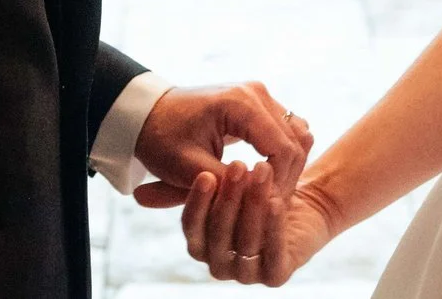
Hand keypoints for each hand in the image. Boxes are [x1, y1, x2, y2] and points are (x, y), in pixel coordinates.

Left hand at [131, 83, 312, 208]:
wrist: (146, 114)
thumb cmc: (162, 140)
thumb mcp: (189, 169)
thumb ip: (228, 184)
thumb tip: (266, 198)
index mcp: (241, 104)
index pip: (284, 150)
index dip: (280, 185)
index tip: (264, 211)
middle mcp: (256, 92)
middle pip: (296, 142)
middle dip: (285, 179)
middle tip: (267, 209)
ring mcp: (259, 94)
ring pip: (296, 136)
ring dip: (287, 167)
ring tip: (265, 195)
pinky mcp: (258, 102)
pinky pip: (286, 130)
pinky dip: (283, 155)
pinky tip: (265, 179)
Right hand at [182, 165, 338, 284]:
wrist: (303, 208)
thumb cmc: (256, 194)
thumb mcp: (224, 187)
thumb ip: (194, 187)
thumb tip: (138, 195)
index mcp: (202, 246)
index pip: (192, 228)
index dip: (198, 203)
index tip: (206, 174)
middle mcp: (220, 264)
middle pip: (220, 233)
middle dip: (229, 198)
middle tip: (238, 165)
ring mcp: (247, 274)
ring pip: (246, 241)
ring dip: (254, 204)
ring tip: (263, 171)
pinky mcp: (275, 277)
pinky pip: (273, 254)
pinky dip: (273, 226)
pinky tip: (276, 201)